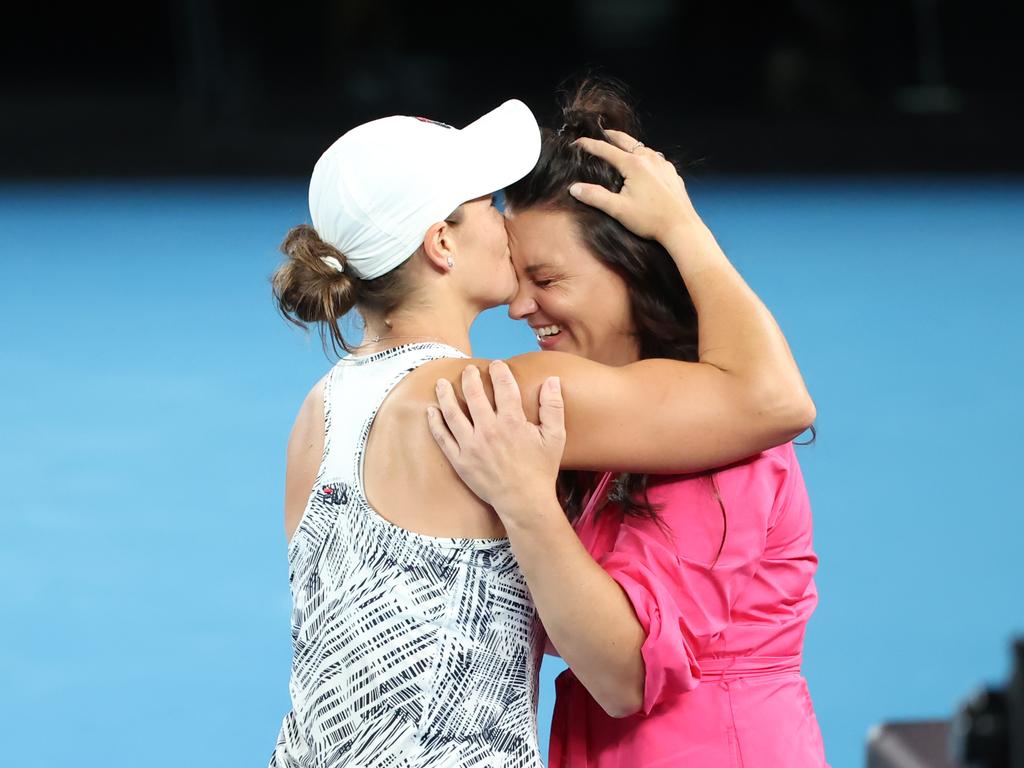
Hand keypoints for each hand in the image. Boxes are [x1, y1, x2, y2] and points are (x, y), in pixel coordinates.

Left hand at [426, 361, 564, 516]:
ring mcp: (471, 446)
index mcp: (512, 422)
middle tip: (469, 370)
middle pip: (474, 394)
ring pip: (453, 413)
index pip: (503, 387)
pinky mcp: (460, 461)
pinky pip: (443, 438)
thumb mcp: (555, 437)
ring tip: (442, 383)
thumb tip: (552, 380)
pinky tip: (431, 411)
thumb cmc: (541, 470)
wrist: (524, 502)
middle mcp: (489, 430)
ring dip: (446, 395)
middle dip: (470, 377)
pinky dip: (435, 423)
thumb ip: (553, 407)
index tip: (496, 364)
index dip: (499, 371)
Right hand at [570, 129, 694, 243]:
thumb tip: (574, 188)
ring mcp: (663, 164)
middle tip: (600, 133)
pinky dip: (643, 156)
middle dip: (611, 136)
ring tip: (620, 148)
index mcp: (634, 164)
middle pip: (626, 140)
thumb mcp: (618, 210)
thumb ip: (595, 197)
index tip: (577, 142)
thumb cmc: (649, 219)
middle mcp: (649, 158)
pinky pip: (655, 158)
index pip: (606, 149)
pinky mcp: (672, 172)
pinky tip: (642, 165)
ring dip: (629, 145)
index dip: (589, 145)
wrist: (681, 227)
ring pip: (642, 147)